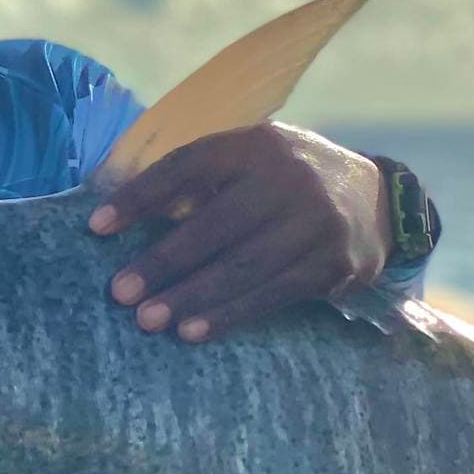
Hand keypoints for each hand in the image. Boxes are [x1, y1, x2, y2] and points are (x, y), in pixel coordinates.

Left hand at [88, 124, 391, 342]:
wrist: (377, 198)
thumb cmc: (285, 181)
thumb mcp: (249, 159)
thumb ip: (197, 179)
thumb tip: (117, 215)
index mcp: (256, 144)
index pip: (188, 165)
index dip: (140, 195)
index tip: (96, 227)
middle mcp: (289, 176)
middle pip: (215, 223)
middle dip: (163, 261)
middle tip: (120, 292)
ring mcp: (316, 221)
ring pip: (244, 265)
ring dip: (192, 296)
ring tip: (149, 320)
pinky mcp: (335, 263)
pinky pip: (274, 293)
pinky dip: (231, 314)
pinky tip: (195, 330)